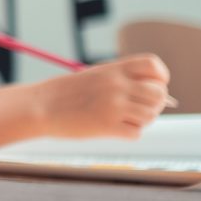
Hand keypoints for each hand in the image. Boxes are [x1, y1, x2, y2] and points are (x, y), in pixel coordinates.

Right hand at [35, 56, 172, 139]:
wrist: (41, 107)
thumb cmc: (66, 93)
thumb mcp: (95, 75)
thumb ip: (121, 80)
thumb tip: (153, 93)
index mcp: (114, 69)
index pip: (154, 67)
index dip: (160, 78)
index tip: (152, 87)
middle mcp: (117, 85)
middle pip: (159, 94)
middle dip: (154, 104)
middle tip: (139, 109)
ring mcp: (114, 106)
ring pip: (151, 115)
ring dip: (143, 120)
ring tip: (125, 120)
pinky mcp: (108, 126)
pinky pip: (136, 133)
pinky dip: (129, 133)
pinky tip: (114, 129)